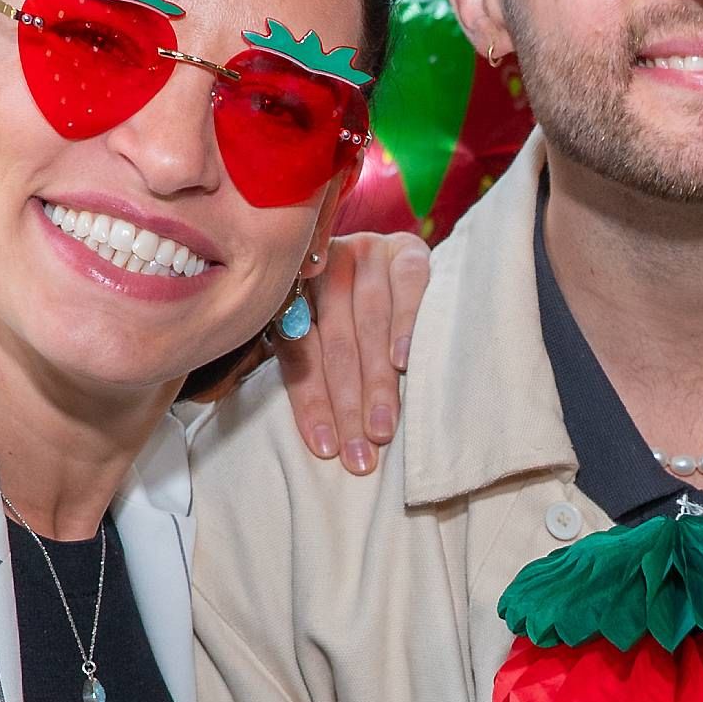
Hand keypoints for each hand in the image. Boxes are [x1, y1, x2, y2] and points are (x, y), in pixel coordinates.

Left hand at [274, 228, 430, 473]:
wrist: (407, 261)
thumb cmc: (364, 319)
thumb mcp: (328, 336)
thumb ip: (314, 365)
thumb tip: (320, 439)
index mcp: (295, 291)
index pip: (300, 352)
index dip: (312, 403)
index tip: (326, 449)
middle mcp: (326, 267)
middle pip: (334, 344)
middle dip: (346, 406)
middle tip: (359, 454)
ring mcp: (366, 252)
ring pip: (368, 322)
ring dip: (376, 382)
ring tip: (382, 428)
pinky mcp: (406, 247)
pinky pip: (407, 287)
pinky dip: (405, 326)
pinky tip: (403, 362)